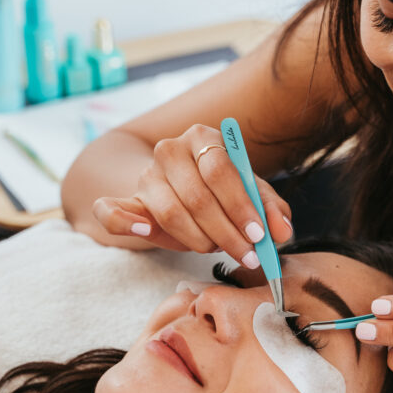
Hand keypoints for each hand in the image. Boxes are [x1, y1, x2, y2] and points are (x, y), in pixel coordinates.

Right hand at [92, 123, 292, 262]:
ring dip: (198, 240)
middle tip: (246, 254)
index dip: (240, 206)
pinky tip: (146, 231)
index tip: (258, 235)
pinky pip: (111, 211)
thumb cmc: (222, 191)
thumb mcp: (251, 193)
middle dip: (226, 232)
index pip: (220, 170)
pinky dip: (126, 222)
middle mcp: (170, 149)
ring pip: (170, 212)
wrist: (180, 186)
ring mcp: (145, 174)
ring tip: (216, 248)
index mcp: (204, 138)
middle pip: (197, 196)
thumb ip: (271, 210)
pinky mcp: (126, 199)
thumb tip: (281, 232)